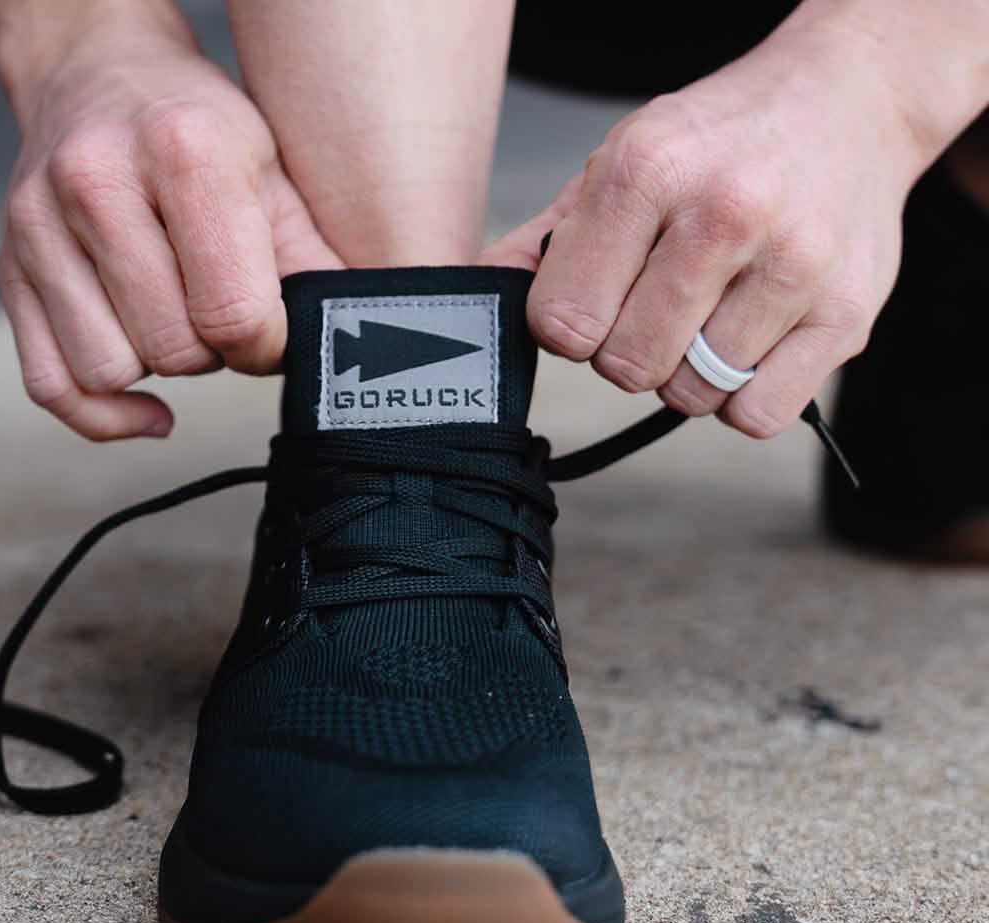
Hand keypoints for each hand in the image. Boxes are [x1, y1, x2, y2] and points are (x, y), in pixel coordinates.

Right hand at [0, 18, 340, 440]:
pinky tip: (145, 400)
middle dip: (212, 351)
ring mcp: (39, 227)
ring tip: (175, 319)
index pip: (233, 312)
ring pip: (108, 371)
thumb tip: (351, 344)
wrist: (95, 74)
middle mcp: (96, 181)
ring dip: (157, 368)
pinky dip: (104, 412)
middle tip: (221, 311)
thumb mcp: (273, 175)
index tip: (270, 329)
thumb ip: (313, 262)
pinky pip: (51, 386)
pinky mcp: (9, 269)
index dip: (265, 345)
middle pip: (172, 348)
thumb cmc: (199, 133)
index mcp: (183, 150)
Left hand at [482, 27, 924, 437]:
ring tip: (712, 313)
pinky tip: (751, 342)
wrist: (851, 100)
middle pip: (627, 366)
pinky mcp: (846, 314)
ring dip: (688, 373)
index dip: (569, 329)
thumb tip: (477, 299)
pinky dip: (743, 398)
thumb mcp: (620, 163)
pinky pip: (755, 416)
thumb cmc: (722, 142)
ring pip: (691, 396)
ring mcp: (793, 264)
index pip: (563, 323)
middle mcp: (725, 211)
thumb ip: (545, 242)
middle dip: (628, 352)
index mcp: (649, 170)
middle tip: (658, 308)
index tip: (594, 305)